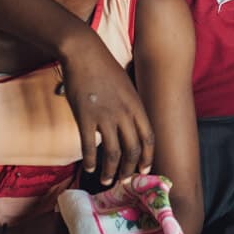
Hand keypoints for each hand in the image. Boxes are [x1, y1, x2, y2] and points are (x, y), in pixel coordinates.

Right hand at [61, 31, 154, 184]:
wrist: (84, 53)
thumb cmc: (104, 68)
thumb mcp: (127, 86)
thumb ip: (129, 108)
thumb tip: (128, 126)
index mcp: (136, 105)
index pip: (149, 138)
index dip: (148, 157)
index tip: (145, 169)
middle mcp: (124, 113)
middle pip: (132, 149)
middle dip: (129, 169)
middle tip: (125, 180)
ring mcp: (104, 116)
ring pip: (112, 153)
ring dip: (110, 171)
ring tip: (106, 181)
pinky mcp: (85, 117)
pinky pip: (89, 146)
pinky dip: (90, 161)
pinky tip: (89, 168)